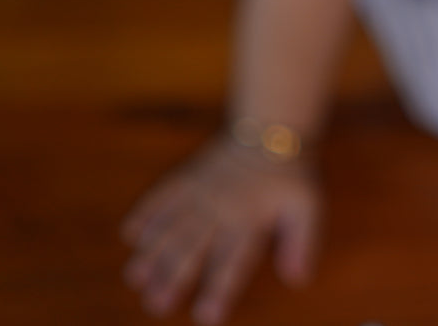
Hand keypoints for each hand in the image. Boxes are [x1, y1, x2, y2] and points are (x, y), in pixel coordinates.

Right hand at [122, 134, 321, 321]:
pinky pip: (161, 195)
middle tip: (156, 306)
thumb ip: (302, 243)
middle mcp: (219, 209)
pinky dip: (145, 213)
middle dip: (172, 278)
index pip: (233, 262)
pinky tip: (130, 234)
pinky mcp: (186, 178)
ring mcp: (198, 192)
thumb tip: (297, 280)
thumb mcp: (307, 208)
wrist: (269, 130)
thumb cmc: (290, 178)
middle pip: (192, 248)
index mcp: (249, 221)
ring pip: (170, 226)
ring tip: (136, 278)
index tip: (206, 317)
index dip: (219, 290)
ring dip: (151, 252)